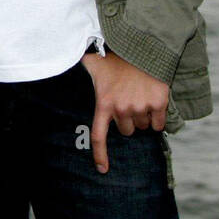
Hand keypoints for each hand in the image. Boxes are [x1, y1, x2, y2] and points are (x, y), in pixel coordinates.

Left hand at [81, 50, 169, 172]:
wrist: (141, 48)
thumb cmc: (116, 58)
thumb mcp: (93, 63)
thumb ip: (80, 67)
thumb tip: (60, 59)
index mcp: (104, 103)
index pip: (99, 135)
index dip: (100, 154)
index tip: (102, 169)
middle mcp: (122, 109)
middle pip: (127, 131)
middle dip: (127, 120)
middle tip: (128, 102)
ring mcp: (141, 108)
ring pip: (143, 127)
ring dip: (142, 117)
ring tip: (139, 97)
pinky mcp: (159, 105)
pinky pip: (159, 124)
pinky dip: (157, 118)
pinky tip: (152, 102)